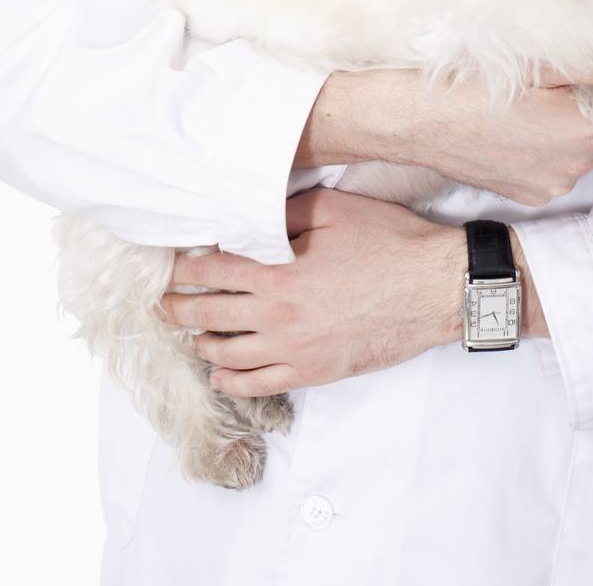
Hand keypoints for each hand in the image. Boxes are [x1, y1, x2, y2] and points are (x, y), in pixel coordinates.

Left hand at [158, 187, 465, 398]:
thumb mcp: (333, 208)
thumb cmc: (386, 241)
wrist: (431, 288)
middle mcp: (276, 314)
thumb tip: (248, 218)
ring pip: (226, 353)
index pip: (211, 270)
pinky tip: (220, 373)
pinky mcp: (312, 372)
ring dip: (200, 342)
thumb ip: (284, 211)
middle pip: (208, 313)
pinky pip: (258, 383)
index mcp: (277, 270)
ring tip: (190, 333)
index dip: (183, 268)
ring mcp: (292, 348)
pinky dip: (230, 380)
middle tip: (160, 303)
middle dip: (177, 307)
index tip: (168, 266)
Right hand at [390, 57, 592, 206]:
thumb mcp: (536, 62)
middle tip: (557, 80)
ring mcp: (549, 186)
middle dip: (592, 106)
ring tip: (531, 102)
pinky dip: (544, 146)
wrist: (409, 118)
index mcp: (581, 131)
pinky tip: (515, 125)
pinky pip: (554, 167)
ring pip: (580, 150)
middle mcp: (573, 169)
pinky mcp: (528, 195)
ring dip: (567, 127)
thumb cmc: (466, 83)